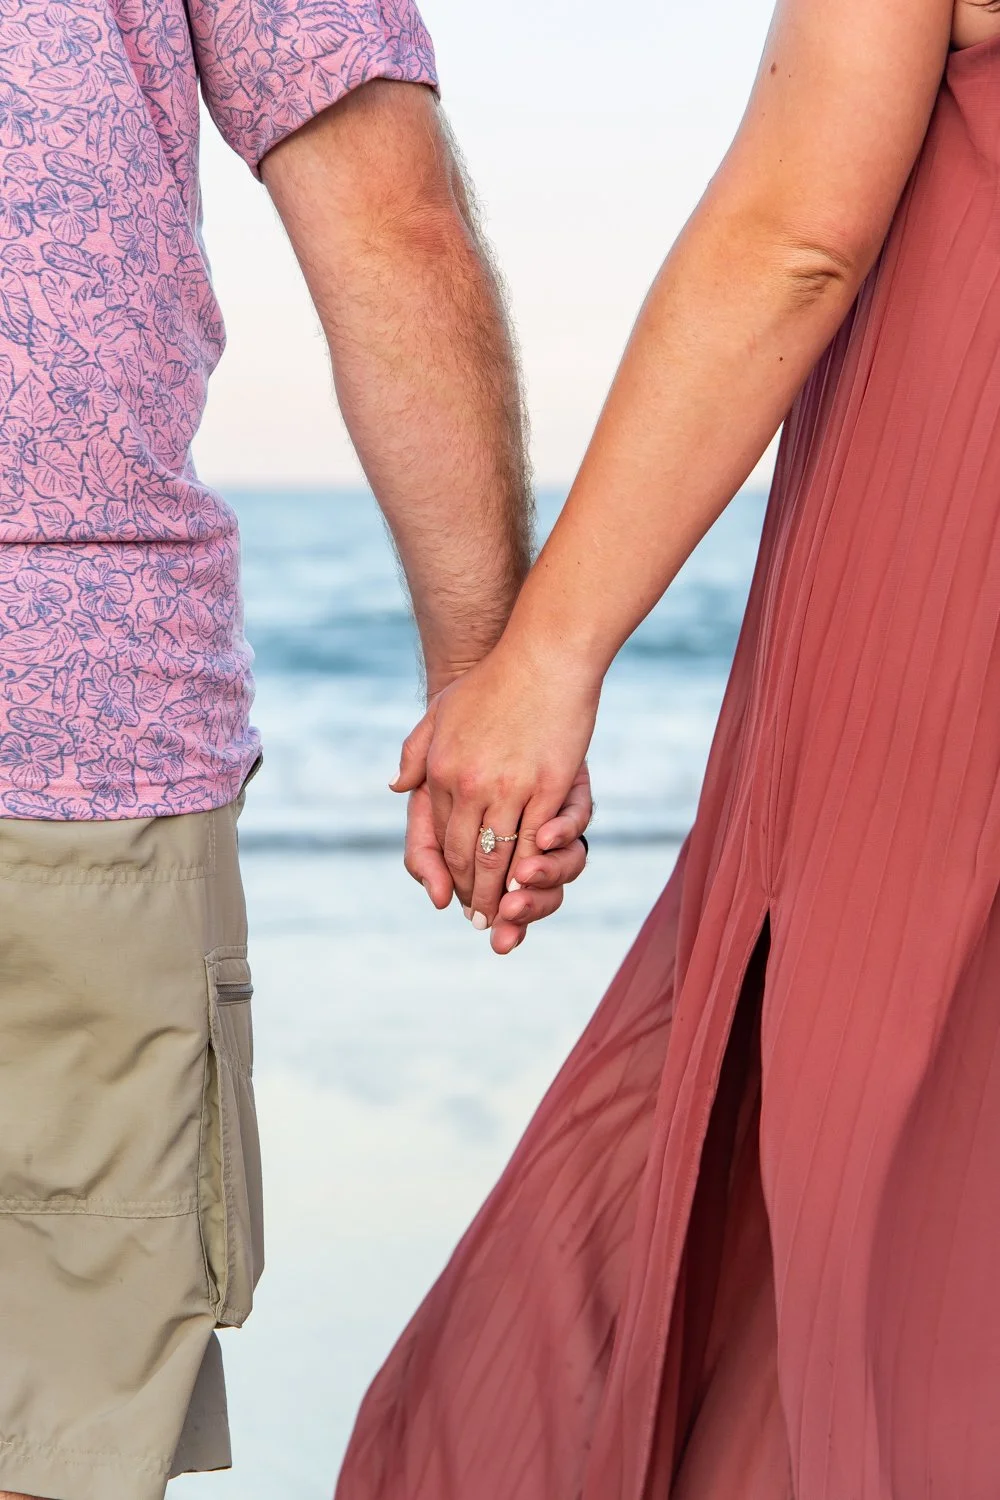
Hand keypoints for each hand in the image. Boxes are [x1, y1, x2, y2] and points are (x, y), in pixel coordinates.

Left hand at [393, 637, 600, 928]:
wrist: (542, 655)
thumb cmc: (493, 681)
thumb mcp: (441, 711)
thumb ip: (416, 751)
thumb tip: (397, 786)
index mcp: (440, 770)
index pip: (439, 835)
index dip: (447, 869)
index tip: (455, 892)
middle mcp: (467, 784)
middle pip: (465, 854)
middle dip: (471, 892)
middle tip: (478, 920)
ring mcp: (507, 786)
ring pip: (497, 855)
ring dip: (498, 891)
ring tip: (501, 915)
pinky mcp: (545, 785)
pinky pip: (534, 839)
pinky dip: (530, 866)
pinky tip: (530, 882)